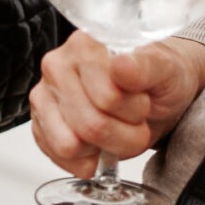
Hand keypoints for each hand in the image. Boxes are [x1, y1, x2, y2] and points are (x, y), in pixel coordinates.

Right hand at [29, 32, 204, 175]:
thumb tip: (121, 65)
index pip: (107, 97)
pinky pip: (58, 157)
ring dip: (104, 147)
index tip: (144, 101)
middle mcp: (58, 66)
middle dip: (124, 134)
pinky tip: (99, 144)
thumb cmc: (157, 79)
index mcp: (85, 44)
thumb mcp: (165, 69)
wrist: (154, 95)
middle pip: (90, 125)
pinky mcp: (39, 124)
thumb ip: (144, 67)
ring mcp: (44, 96)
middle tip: (135, 120)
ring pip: (70, 145)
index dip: (134, 110)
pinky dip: (86, 160)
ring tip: (116, 129)